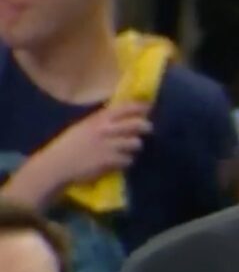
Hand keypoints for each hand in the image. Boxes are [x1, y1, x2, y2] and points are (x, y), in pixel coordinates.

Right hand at [28, 101, 152, 191]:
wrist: (57, 165)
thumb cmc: (70, 145)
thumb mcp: (84, 127)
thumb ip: (102, 120)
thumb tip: (124, 115)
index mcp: (98, 119)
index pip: (124, 108)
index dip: (139, 107)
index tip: (148, 107)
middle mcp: (106, 130)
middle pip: (137, 124)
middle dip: (145, 127)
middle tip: (146, 129)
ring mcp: (109, 146)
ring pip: (136, 143)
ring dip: (134, 147)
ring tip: (127, 149)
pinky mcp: (111, 161)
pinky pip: (129, 159)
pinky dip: (125, 161)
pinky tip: (118, 162)